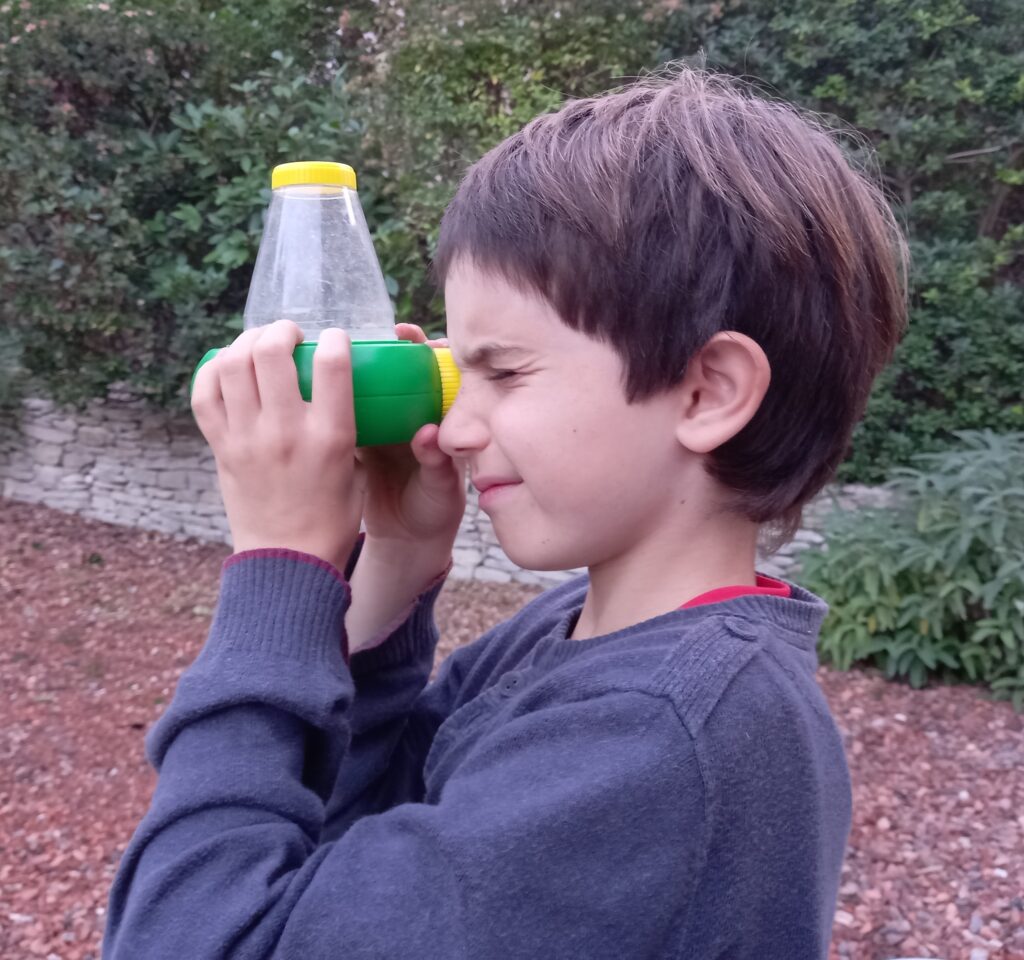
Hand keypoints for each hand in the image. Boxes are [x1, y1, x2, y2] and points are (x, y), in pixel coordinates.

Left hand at [191, 319, 363, 571]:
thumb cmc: (331, 518)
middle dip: (281, 330)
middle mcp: (285, 432)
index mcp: (330, 437)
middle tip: (290, 335)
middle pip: (271, 352)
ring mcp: (247, 439)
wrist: (288, 561)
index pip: (332, 364)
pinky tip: (227, 367)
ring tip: (258, 344)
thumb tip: (338, 390)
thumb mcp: (355, 469)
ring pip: (231, 364)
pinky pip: (204, 394)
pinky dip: (212, 371)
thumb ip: (346, 427)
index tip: (334, 339)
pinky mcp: (221, 448)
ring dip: (246, 342)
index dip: (334, 338)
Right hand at [353, 323, 466, 550]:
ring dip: (361, 369)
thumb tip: (428, 435)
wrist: (406, 537)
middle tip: (395, 333)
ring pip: (372, 390)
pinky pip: (346, 414)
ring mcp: (382, 427)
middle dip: (397, 350)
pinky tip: (319, 381)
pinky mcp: (357, 441)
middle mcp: (409, 417)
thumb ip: (437, 463)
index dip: (430, 353)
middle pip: (402, 374)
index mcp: (434, 421)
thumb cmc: (434, 509)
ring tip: (348, 348)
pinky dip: (335, 398)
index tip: (420, 340)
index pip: (436, 377)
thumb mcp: (440, 488)